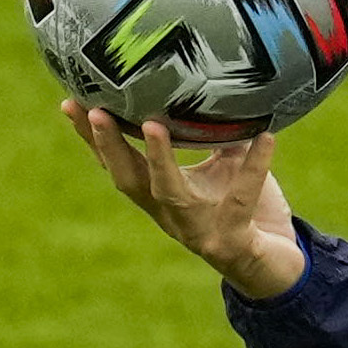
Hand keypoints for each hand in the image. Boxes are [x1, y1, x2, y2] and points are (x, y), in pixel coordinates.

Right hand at [62, 101, 307, 299]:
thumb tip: (212, 80)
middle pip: (128, 179)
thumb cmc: (249, 211)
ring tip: (153, 125)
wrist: (277, 268)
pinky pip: (242, 198)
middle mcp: (170, 215)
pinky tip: (267, 138)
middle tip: (93, 110)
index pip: (118, 164)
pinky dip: (254, 167)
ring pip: (169, 193)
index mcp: (161, 196)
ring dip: (157, 159)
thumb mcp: (227, 164)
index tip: (71, 103)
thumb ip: (213, 132)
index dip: (92, 138)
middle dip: (108, 145)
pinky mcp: (232, 240)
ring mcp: (198, 230)